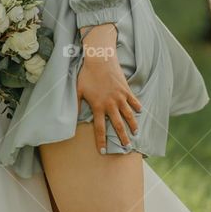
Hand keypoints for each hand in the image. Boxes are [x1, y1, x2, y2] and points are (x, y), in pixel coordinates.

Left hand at [76, 24, 141, 153]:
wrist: (100, 60)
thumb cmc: (87, 75)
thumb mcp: (78, 90)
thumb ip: (75, 105)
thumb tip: (70, 118)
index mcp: (98, 106)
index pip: (100, 129)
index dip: (101, 141)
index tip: (103, 151)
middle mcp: (111, 104)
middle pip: (118, 125)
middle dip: (122, 138)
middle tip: (127, 147)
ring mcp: (120, 97)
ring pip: (128, 115)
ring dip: (133, 125)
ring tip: (135, 133)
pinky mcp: (126, 90)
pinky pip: (133, 101)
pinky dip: (137, 107)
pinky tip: (139, 112)